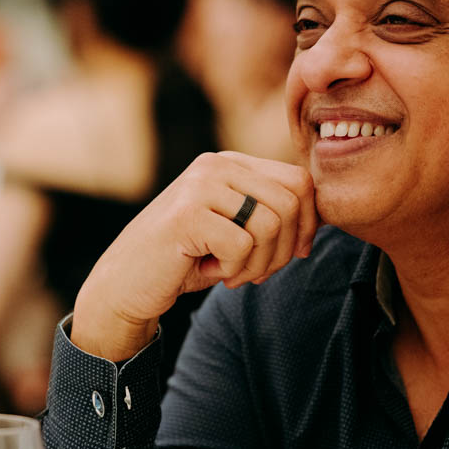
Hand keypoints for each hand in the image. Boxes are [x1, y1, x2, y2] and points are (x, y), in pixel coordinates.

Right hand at [71, 152, 317, 359]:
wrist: (124, 284)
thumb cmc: (184, 261)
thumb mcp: (235, 231)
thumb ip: (270, 216)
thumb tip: (323, 219)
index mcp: (230, 164)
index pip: (300, 181)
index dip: (309, 223)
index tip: (294, 254)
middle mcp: (215, 165)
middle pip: (292, 202)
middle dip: (284, 250)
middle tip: (256, 273)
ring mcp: (198, 185)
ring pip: (270, 225)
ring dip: (258, 264)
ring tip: (231, 274)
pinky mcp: (186, 214)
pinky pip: (242, 246)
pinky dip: (232, 271)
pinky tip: (208, 272)